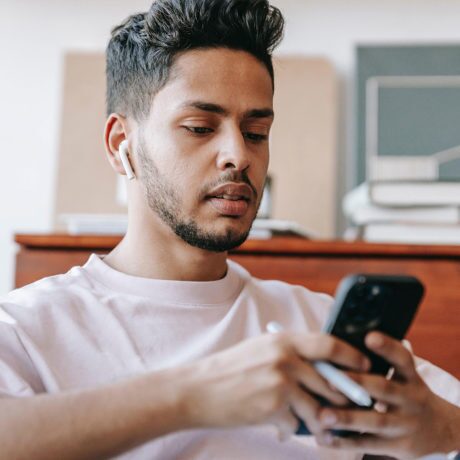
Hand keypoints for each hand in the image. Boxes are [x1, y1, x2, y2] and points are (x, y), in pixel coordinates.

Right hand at [178, 332, 369, 434]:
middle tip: (352, 406)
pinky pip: (297, 425)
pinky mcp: (274, 408)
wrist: (197, 390)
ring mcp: (281, 383)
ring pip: (319, 408)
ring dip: (318, 420)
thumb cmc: (229, 370)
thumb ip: (290, 354)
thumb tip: (322, 366)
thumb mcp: (261, 350)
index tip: (366, 367)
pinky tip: (275, 424)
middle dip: (344, 398)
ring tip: (311, 422)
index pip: (329, 344)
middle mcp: (285, 358)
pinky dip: (290, 429)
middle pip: (332, 381)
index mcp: (283, 340)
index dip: (352, 356)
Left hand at [315, 332, 459, 457]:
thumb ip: (382, 365)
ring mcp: (405, 423)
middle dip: (358, 383)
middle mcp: (410, 398)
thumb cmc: (408, 395)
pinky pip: (370, 444)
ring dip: (348, 418)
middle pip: (384, 388)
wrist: (441, 430)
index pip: (402, 358)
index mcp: (411, 377)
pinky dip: (346, 442)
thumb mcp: (406, 378)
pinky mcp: (398, 445)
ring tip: (323, 416)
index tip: (370, 337)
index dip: (387, 347)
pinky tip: (325, 437)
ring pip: (376, 420)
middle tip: (330, 381)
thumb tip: (342, 346)